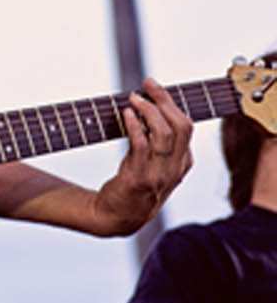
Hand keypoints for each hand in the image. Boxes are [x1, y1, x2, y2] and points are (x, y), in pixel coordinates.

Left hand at [94, 78, 193, 233]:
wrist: (117, 218)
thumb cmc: (133, 184)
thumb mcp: (155, 164)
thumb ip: (157, 141)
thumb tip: (147, 104)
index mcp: (182, 164)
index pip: (186, 127)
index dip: (171, 103)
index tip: (153, 87)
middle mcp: (174, 169)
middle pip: (181, 127)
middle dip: (165, 100)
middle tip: (147, 84)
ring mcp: (159, 176)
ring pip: (164, 134)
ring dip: (149, 111)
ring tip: (134, 98)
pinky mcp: (139, 180)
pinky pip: (142, 146)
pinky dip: (136, 126)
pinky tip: (127, 114)